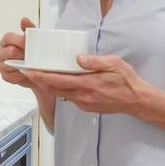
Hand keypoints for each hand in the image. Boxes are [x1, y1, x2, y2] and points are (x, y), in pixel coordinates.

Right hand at [0, 17, 37, 88]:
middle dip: (22, 54)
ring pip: (8, 64)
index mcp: (7, 41)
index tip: (28, 44)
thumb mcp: (32, 38)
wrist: (37, 69)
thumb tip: (25, 20)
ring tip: (30, 64)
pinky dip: (19, 75)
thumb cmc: (32, 52)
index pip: (8, 37)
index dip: (19, 41)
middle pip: (9, 51)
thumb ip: (29, 29)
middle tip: (31, 55)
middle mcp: (2, 52)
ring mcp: (2, 64)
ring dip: (21, 65)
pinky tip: (26, 72)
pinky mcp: (5, 75)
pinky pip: (10, 75)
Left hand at [24, 54, 150, 114]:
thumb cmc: (126, 81)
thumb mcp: (114, 64)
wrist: (135, 100)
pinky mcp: (86, 107)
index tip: (30, 71)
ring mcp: (84, 103)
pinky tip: (60, 83)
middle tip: (28, 71)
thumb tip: (79, 58)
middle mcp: (83, 96)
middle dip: (40, 81)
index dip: (41, 76)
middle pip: (54, 89)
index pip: (58, 80)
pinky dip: (61, 91)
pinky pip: (70, 98)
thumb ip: (95, 61)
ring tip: (40, 76)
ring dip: (49, 86)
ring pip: (61, 94)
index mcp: (88, 84)